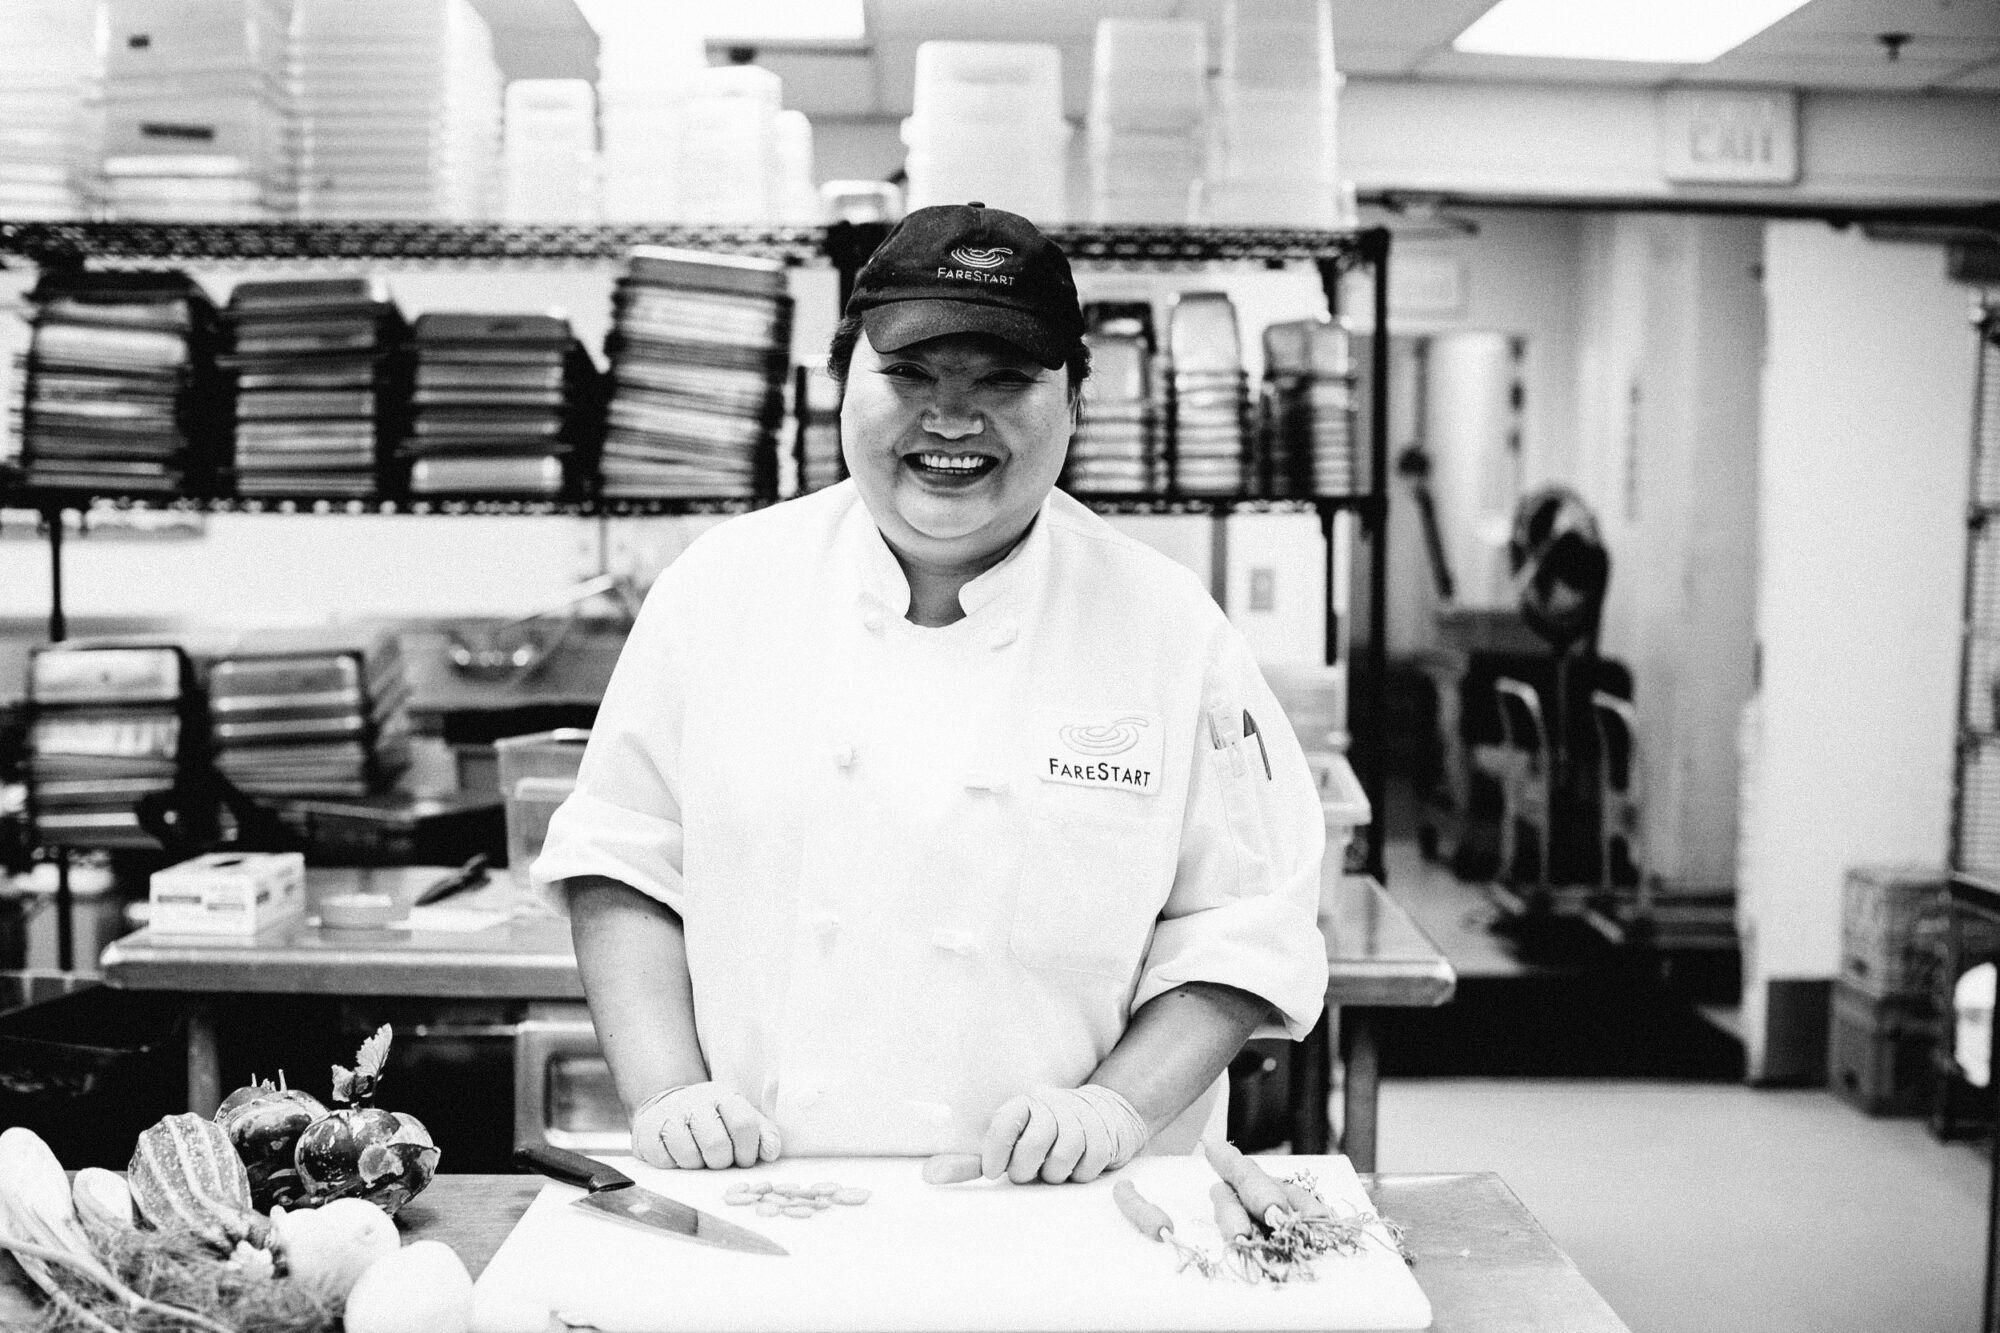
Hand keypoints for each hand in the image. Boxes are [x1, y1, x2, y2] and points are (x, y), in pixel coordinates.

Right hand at [630, 1082, 780, 1168]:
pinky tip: (677, 1154)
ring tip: (699, 1156)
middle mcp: (696, 1102)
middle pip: (717, 1145)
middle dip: (722, 1162)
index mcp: (724, 1096)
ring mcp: (669, 1115)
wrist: (668, 1104)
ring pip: (690, 1156)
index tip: (745, 1159)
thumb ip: (763, 1133)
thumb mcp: (741, 1116)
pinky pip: (665, 1161)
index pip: (744, 1124)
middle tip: (720, 1161)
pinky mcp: (647, 1131)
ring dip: (698, 1165)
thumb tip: (772, 1153)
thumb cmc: (712, 1117)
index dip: (748, 1150)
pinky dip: (674, 1165)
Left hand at [979, 1084, 1148, 1183]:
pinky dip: (1080, 1174)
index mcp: (1025, 1104)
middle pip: (1032, 1147)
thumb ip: (975, 1160)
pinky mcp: (1104, 1136)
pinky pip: (1087, 1167)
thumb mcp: (1012, 1140)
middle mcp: (1052, 1106)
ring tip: (1054, 1169)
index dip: (996, 1152)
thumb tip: (934, 1174)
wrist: (1105, 1113)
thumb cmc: (1049, 1133)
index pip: (1004, 1124)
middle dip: (1026, 1170)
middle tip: (1028, 1173)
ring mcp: (1081, 1119)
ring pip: (1061, 1160)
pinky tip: (1078, 1165)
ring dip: (1055, 1174)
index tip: (994, 1172)